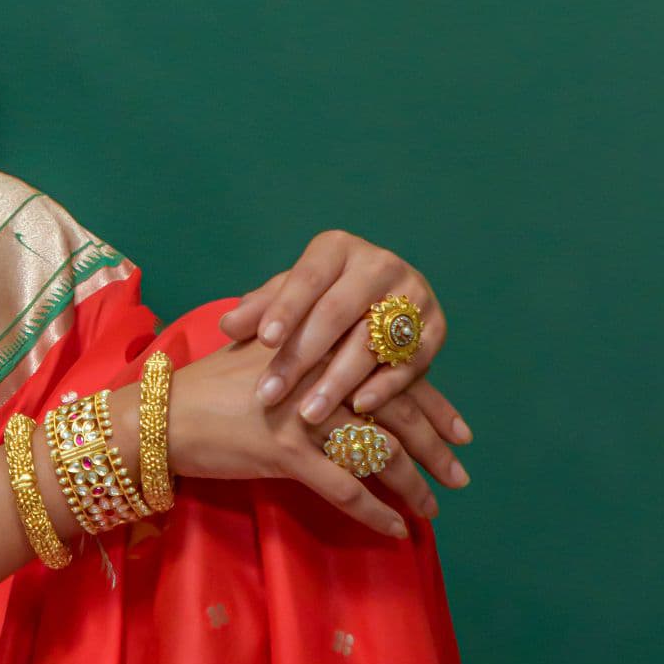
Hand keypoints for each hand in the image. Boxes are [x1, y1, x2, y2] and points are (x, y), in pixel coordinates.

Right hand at [165, 340, 436, 545]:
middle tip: (460, 476)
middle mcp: (323, 376)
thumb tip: (356, 370)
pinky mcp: (286, 451)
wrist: (162, 414)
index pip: (395, 375)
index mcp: (324, 349)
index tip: (461, 432)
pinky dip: (374, 512)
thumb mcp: (267, 356)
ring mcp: (306, 414)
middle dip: (435, 449)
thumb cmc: (211, 386)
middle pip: (398, 414)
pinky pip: (344, 488)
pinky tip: (394, 530)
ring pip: (378, 453)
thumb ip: (314, 356)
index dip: (433, 406)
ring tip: (431, 510)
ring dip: (412, 487)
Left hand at [217, 229, 456, 432]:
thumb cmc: (320, 301)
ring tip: (307, 414)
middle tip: (269, 395)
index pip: (308, 277)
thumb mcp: (289, 298)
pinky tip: (357, 408)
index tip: (262, 341)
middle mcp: (380, 264)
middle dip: (301, 357)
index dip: (285, 308)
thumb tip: (228, 325)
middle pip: (337, 312)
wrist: (383, 304)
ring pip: (371, 341)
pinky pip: (409, 361)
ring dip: (338, 381)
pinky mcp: (436, 328)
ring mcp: (413, 295)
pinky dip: (384, 386)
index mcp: (338, 249)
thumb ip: (260, 310)